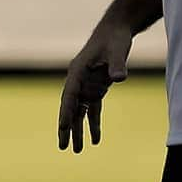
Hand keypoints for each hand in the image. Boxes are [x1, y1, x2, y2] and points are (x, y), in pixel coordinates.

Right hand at [58, 24, 132, 152]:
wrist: (117, 30)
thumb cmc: (114, 38)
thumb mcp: (117, 50)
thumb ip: (117, 64)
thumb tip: (119, 78)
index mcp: (78, 71)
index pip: (69, 95)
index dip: (65, 112)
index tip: (62, 128)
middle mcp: (79, 80)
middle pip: (70, 107)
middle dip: (66, 127)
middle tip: (63, 146)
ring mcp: (87, 85)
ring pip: (79, 111)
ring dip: (78, 130)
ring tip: (77, 151)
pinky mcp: (97, 87)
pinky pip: (93, 109)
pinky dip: (93, 124)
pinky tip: (95, 140)